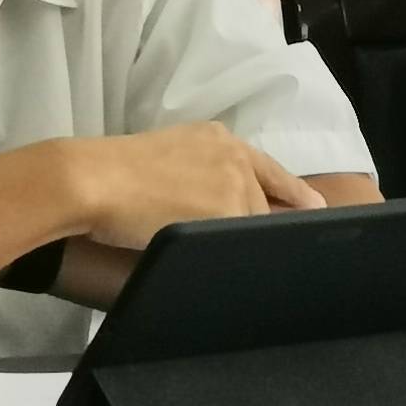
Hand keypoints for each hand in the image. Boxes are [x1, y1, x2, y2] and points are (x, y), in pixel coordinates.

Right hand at [71, 124, 319, 252]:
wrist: (91, 179)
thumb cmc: (110, 171)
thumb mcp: (165, 157)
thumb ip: (196, 171)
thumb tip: (206, 198)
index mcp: (217, 138)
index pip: (268, 168)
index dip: (293, 191)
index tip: (314, 206)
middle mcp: (233, 156)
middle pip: (264, 201)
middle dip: (260, 224)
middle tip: (258, 246)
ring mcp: (233, 184)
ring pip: (253, 224)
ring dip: (242, 242)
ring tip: (229, 258)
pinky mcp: (226, 212)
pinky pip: (242, 242)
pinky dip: (236, 255)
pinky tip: (231, 267)